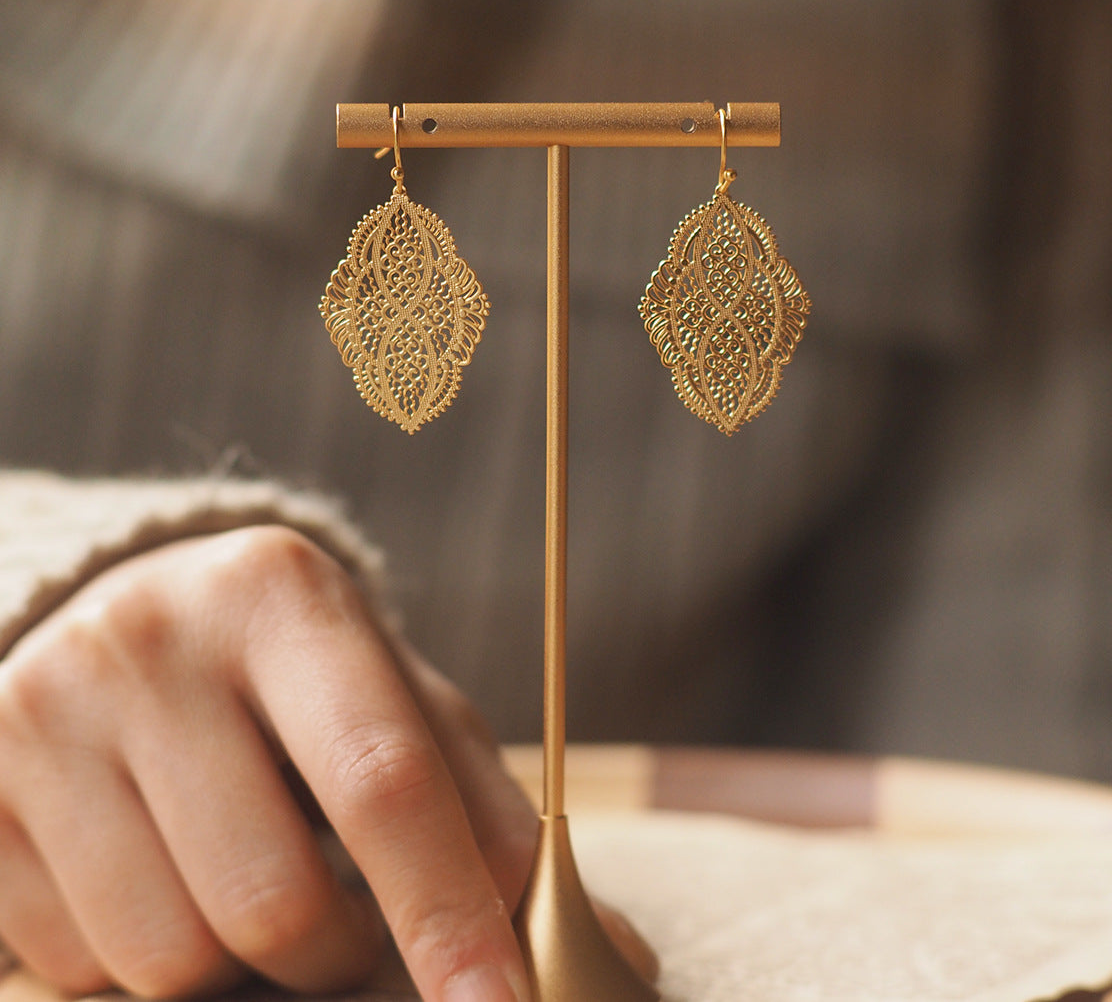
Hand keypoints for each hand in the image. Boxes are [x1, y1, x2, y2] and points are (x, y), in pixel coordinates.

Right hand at [0, 526, 653, 999]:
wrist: (144, 624)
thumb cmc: (301, 680)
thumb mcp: (400, 704)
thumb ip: (491, 815)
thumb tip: (608, 951)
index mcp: (282, 593)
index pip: (379, 778)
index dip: (445, 911)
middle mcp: (150, 636)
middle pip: (271, 901)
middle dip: (336, 954)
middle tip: (350, 924)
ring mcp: (42, 712)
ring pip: (165, 957)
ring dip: (239, 966)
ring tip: (255, 886)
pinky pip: (69, 966)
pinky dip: (140, 960)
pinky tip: (161, 877)